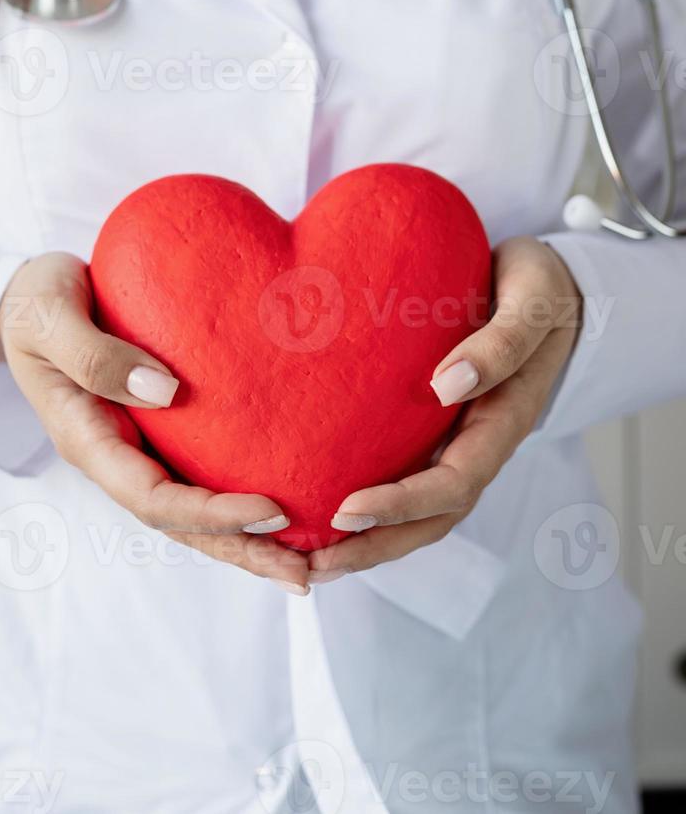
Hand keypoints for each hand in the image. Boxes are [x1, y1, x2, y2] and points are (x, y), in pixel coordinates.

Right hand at [0, 253, 309, 592]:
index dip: (210, 513)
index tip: (270, 510)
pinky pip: (201, 476)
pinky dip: (239, 500)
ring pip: (194, 512)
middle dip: (241, 549)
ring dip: (247, 539)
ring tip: (307, 559)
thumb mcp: (50, 319)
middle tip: (302, 572)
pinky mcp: (159, 433)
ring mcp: (138, 450)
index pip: (153, 498)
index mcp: (87, 440)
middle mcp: (116, 457)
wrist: (34, 300)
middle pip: (181, 523)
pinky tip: (286, 506)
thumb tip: (165, 392)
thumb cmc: (38, 304)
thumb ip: (95, 356)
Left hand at [307, 237, 581, 584]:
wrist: (544, 287)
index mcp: (502, 422)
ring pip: (415, 513)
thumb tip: (448, 385)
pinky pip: (402, 478)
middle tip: (312, 564)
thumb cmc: (538, 289)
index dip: (402, 504)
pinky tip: (319, 510)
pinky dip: (367, 506)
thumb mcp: (532, 302)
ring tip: (306, 560)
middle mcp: (477, 445)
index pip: (453, 483)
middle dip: (374, 545)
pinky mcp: (433, 433)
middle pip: (430, 519)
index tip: (346, 509)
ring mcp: (456, 443)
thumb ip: (502, 342)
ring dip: (366, 542)